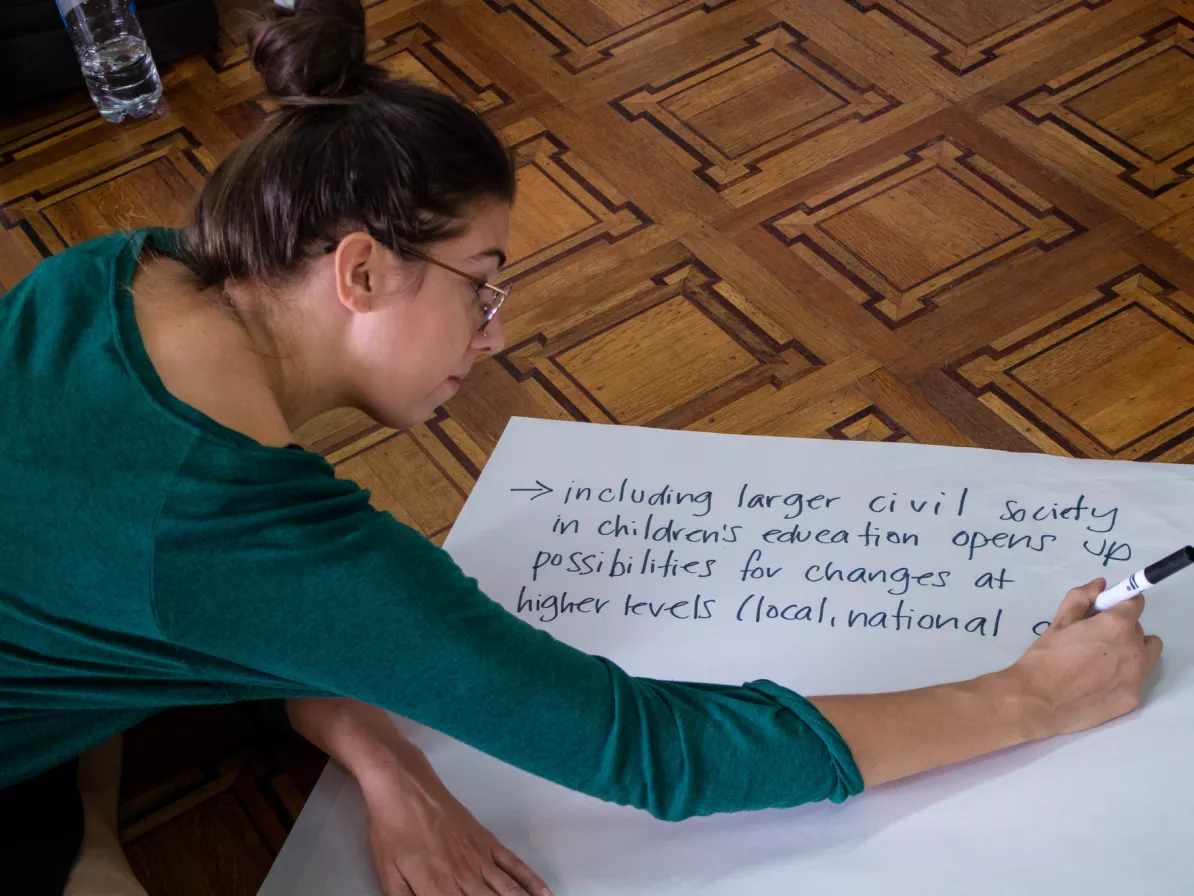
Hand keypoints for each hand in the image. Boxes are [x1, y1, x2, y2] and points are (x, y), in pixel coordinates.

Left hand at [359, 748, 550, 895]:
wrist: (404, 791)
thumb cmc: (391, 833)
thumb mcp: (388, 876)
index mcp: (437, 890)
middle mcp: (464, 879)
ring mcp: (480, 860)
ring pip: (508, 892)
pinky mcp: (488, 843)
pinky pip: (515, 865)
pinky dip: (532, 881)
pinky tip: (545, 894)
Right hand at [1009, 578, 1162, 738]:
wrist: (1038, 701)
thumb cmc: (1045, 658)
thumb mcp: (1058, 622)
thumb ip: (1081, 598)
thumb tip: (1100, 585)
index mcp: (1117, 625)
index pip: (1136, 603)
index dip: (1121, 604)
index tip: (1107, 610)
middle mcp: (1134, 649)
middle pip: (1139, 630)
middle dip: (1121, 629)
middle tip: (1094, 639)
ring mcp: (1137, 676)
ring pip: (1146, 654)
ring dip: (1132, 651)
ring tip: (1102, 661)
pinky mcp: (1133, 698)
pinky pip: (1137, 679)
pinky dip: (1123, 676)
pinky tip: (1098, 682)